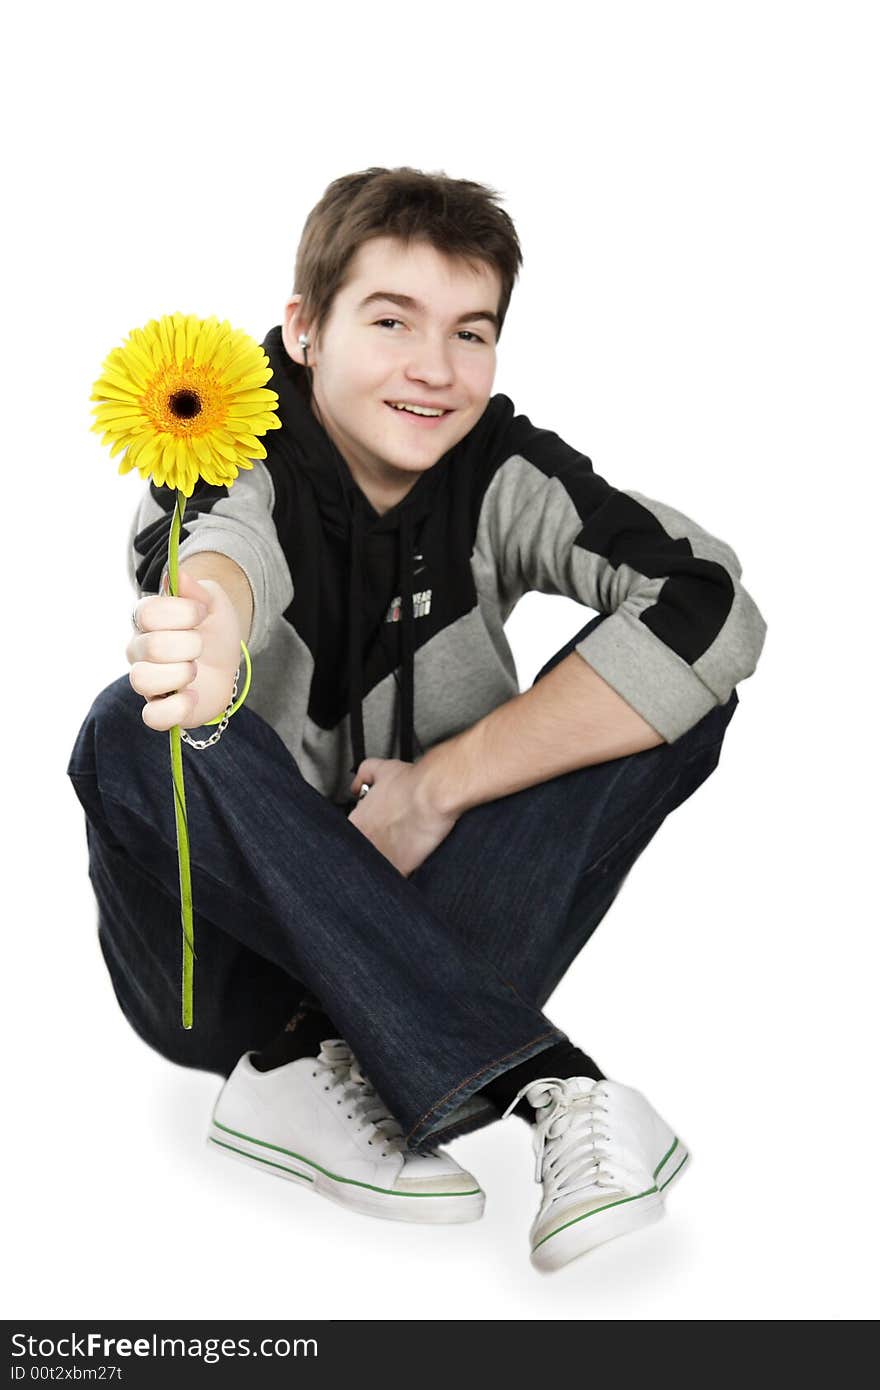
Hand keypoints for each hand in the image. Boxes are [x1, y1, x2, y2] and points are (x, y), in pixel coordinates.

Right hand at [126, 567, 241, 731]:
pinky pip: (152, 717)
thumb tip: (177, 574)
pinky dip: (177, 708)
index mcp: (146, 620)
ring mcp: (147, 681)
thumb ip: (196, 588)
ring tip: (194, 669)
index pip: (147, 612)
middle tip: (201, 645)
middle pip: (150, 646)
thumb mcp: (213, 602)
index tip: (202, 612)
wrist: (226, 662)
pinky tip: (193, 695)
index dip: (181, 612)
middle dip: (189, 644)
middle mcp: (139, 650)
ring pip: (142, 680)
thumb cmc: (213, 629)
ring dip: (180, 674)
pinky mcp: (159, 709)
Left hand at [347, 757, 458, 876]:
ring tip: (398, 854)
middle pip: (359, 855)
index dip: (361, 835)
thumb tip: (356, 786)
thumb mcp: (380, 768)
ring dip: (383, 863)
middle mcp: (363, 842)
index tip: (373, 831)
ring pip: (375, 869)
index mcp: (356, 823)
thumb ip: (362, 775)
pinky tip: (407, 866)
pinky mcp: (400, 868)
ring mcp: (380, 858)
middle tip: (387, 842)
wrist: (432, 796)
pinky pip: (395, 879)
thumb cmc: (410, 783)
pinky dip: (400, 875)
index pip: (347, 837)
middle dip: (370, 851)